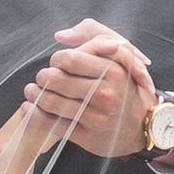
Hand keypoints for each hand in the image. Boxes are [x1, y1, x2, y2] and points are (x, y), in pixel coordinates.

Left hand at [20, 24, 155, 161]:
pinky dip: (35, 116)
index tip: (57, 64)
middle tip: (41, 78)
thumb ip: (93, 35)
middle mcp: (106, 94)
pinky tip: (29, 109)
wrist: (144, 126)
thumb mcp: (121, 54)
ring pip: (51, 102)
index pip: (69, 59)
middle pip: (56, 79)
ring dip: (35, 95)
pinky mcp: (88, 137)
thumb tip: (60, 36)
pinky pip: (53, 125)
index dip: (56, 60)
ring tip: (32, 92)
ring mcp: (97, 117)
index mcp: (113, 70)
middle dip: (42, 77)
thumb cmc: (128, 87)